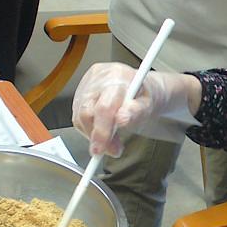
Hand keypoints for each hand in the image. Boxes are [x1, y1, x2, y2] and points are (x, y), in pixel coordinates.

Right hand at [71, 64, 201, 155]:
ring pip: (80, 118)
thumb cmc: (144, 95)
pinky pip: (78, 118)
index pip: (104, 106)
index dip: (103, 130)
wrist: (140, 89)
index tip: (108, 148)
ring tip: (112, 143)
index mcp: (117, 76)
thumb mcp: (148, 104)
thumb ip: (137, 111)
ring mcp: (86, 84)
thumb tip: (122, 119)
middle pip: (87, 112)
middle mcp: (98, 77)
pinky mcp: (79, 94)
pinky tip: (103, 134)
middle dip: (99, 137)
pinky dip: (89, 131)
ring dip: (94, 136)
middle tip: (113, 150)